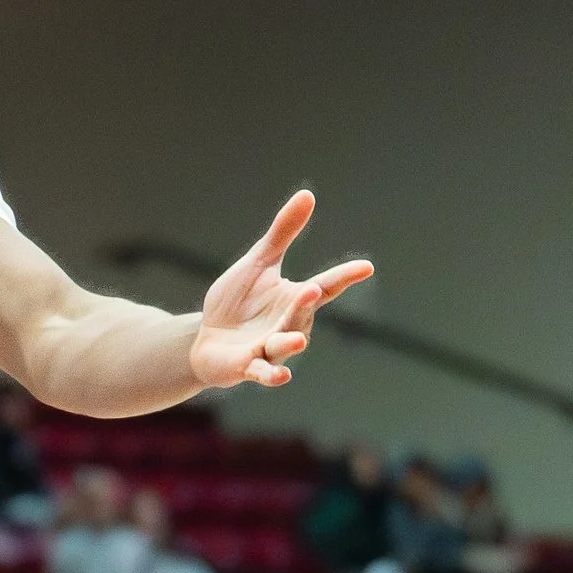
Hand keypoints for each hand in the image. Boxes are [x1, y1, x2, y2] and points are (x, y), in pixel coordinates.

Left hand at [190, 193, 372, 392]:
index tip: (366, 267)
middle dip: (305, 304)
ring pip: (284, 345)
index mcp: (295, 299)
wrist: (207, 339)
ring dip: (290, 344)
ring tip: (298, 341)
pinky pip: (263, 372)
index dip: (344, 277)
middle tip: (312, 290)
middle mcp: (288, 325)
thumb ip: (282, 234)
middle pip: (301, 314)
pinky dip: (271, 375)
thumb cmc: (237, 302)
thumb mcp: (258, 263)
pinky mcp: (249, 366)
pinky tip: (281, 376)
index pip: (326, 287)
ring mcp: (270, 348)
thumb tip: (308, 195)